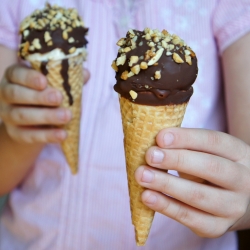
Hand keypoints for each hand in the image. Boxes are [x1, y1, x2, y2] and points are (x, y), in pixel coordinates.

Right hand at [0, 64, 89, 143]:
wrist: (35, 122)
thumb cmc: (47, 95)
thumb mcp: (56, 84)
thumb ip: (68, 79)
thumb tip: (86, 74)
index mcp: (15, 76)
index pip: (16, 73)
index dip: (29, 77)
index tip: (44, 81)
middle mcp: (6, 94)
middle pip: (16, 94)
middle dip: (38, 97)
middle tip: (59, 98)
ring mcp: (7, 115)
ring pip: (21, 115)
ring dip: (45, 116)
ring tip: (67, 116)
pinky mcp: (15, 133)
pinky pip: (28, 135)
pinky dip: (46, 136)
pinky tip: (62, 134)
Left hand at [135, 128, 249, 236]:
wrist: (235, 199)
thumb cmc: (211, 167)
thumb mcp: (207, 152)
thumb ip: (185, 146)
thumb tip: (154, 143)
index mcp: (239, 153)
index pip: (214, 141)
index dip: (186, 138)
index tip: (160, 137)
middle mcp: (242, 180)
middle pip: (211, 167)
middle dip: (176, 160)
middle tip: (150, 155)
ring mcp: (233, 206)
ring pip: (198, 195)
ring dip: (166, 184)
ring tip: (142, 175)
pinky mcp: (217, 227)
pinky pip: (189, 217)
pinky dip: (165, 206)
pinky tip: (147, 196)